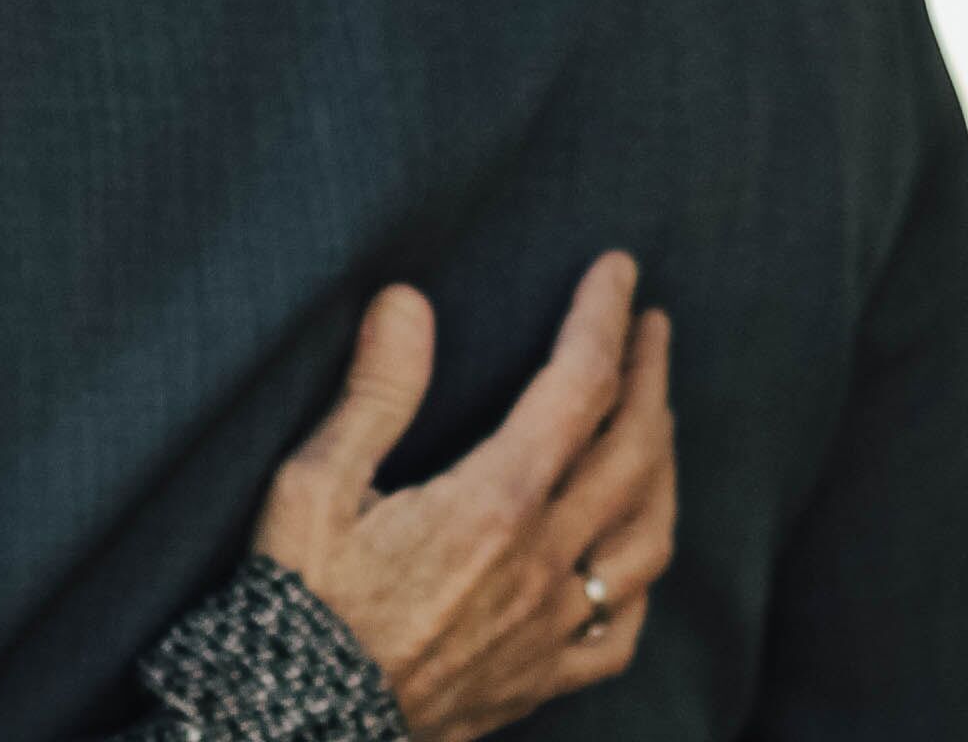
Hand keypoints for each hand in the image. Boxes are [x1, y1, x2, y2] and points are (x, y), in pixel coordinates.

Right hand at [255, 252, 675, 741]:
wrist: (302, 717)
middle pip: (635, 454)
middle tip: (652, 327)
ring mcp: (553, 627)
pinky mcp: (544, 679)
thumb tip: (411, 301)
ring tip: (656, 422)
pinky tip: (631, 552)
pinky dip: (641, 573)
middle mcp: (544, 562)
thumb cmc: (301, 596)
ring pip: (650, 537)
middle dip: (651, 378)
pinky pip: (624, 626)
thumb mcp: (315, 481)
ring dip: (665, 465)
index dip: (603, 319)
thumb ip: (376, 391)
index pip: (579, 387)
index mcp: (495, 502)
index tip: (619, 270)